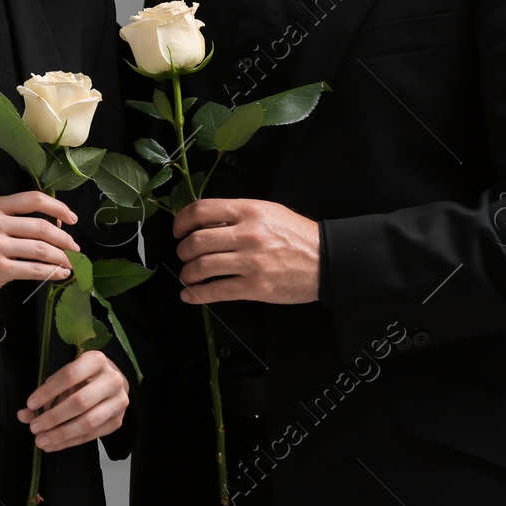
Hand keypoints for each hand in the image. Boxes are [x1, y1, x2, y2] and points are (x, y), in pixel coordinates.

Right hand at [0, 191, 78, 323]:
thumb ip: (12, 221)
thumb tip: (53, 225)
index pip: (33, 199)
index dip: (58, 207)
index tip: (72, 218)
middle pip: (42, 225)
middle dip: (65, 239)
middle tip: (75, 247)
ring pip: (42, 249)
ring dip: (62, 257)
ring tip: (71, 263)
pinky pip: (35, 269)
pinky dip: (53, 272)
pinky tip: (60, 274)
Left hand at [19, 350, 128, 450]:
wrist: (112, 382)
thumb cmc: (84, 378)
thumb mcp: (65, 378)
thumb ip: (46, 394)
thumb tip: (24, 414)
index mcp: (96, 360)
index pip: (69, 375)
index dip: (48, 391)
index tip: (31, 404)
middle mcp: (112, 380)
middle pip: (80, 402)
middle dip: (54, 417)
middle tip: (34, 427)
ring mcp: (118, 402)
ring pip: (89, 422)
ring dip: (62, 434)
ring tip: (41, 440)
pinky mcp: (118, 421)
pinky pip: (92, 435)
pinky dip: (70, 442)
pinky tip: (54, 445)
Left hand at [172, 198, 320, 303]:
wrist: (327, 260)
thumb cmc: (295, 234)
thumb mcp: (267, 212)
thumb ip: (236, 215)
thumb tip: (202, 225)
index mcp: (248, 210)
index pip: (201, 210)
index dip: (181, 220)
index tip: (177, 231)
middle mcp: (247, 234)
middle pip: (197, 241)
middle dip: (182, 250)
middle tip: (184, 255)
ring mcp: (251, 262)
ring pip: (202, 267)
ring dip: (187, 273)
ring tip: (187, 275)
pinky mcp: (256, 288)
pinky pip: (217, 291)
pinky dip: (196, 294)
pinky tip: (189, 295)